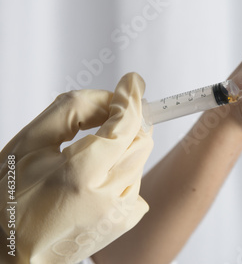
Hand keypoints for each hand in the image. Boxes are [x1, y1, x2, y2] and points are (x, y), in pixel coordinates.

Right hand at [0, 73, 152, 263]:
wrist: (14, 252)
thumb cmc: (12, 202)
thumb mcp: (29, 145)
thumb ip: (71, 112)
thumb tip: (109, 96)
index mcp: (79, 175)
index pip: (124, 126)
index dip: (130, 99)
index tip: (132, 82)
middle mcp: (107, 197)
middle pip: (141, 140)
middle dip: (127, 122)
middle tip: (107, 116)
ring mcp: (120, 212)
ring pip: (140, 159)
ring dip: (122, 147)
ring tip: (89, 159)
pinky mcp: (127, 220)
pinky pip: (137, 181)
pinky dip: (123, 171)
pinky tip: (95, 181)